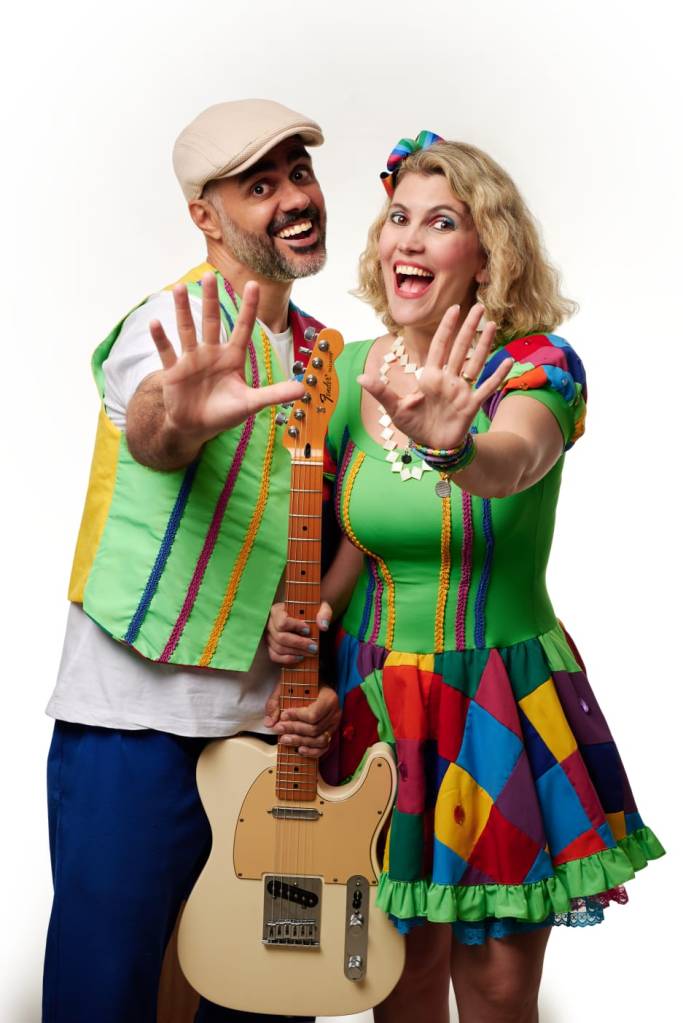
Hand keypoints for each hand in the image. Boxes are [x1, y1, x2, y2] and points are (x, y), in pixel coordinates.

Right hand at [149, 273, 304, 444]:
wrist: (195, 428)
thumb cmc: (223, 413)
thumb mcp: (250, 404)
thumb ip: (274, 394)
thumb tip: (302, 389)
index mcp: (232, 358)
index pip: (242, 328)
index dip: (248, 308)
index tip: (253, 284)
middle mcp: (211, 353)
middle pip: (211, 320)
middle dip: (211, 299)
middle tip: (209, 275)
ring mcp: (191, 359)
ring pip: (187, 329)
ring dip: (182, 310)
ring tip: (179, 288)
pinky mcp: (174, 371)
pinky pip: (167, 352)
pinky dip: (161, 339)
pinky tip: (156, 323)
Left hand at [264, 684, 339, 757]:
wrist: (314, 687)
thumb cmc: (301, 686)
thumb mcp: (287, 688)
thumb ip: (275, 703)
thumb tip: (269, 723)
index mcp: (328, 697)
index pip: (313, 715)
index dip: (296, 718)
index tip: (283, 716)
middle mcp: (334, 712)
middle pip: (314, 729)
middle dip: (294, 730)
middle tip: (279, 729)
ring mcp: (334, 725)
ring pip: (319, 740)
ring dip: (300, 742)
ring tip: (285, 739)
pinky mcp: (331, 734)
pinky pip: (324, 748)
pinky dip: (311, 752)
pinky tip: (299, 749)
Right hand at [267, 600, 331, 665]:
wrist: (308, 617)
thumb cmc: (312, 611)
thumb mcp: (321, 608)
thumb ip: (324, 613)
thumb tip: (323, 626)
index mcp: (278, 610)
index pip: (282, 622)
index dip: (295, 627)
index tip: (308, 630)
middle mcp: (270, 623)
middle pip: (280, 637)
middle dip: (299, 644)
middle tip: (314, 647)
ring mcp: (269, 636)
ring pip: (279, 648)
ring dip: (296, 652)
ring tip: (311, 652)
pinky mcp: (271, 647)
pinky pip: (274, 656)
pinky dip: (288, 659)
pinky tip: (300, 657)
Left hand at [358, 304, 513, 450]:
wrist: (431, 447)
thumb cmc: (414, 425)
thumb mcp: (394, 408)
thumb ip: (380, 391)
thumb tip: (359, 377)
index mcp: (430, 376)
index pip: (440, 346)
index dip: (446, 327)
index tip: (454, 308)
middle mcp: (448, 379)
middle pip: (460, 348)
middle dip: (469, 328)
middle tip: (480, 307)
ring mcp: (461, 390)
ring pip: (475, 362)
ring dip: (484, 344)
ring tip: (493, 325)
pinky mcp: (471, 405)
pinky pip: (487, 387)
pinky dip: (498, 376)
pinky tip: (508, 361)